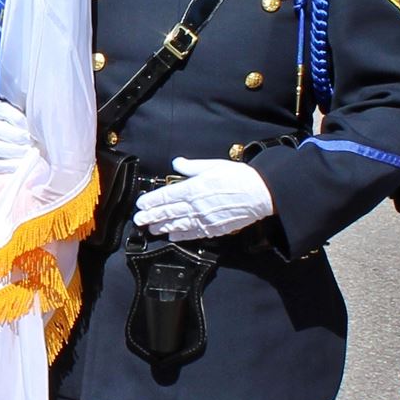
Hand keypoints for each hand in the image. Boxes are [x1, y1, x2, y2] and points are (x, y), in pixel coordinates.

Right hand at [0, 99, 36, 174]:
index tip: (32, 127)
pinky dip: (6, 165)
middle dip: (18, 137)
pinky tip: (19, 164)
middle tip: (31, 141)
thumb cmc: (11, 122)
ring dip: (14, 151)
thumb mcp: (15, 110)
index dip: (20, 120)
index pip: (3, 110)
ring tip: (27, 152)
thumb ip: (23, 109)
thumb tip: (37, 116)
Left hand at [131, 157, 273, 242]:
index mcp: (194, 188)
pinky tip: (172, 236)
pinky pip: (194, 234)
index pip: (167, 195)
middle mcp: (197, 205)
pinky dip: (181, 236)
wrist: (261, 193)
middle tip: (138, 220)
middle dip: (152, 216)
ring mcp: (205, 219)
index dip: (152, 200)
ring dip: (163, 227)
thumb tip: (177, 163)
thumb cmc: (238, 177)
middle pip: (169, 212)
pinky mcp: (214, 229)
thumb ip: (192, 167)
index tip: (141, 203)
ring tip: (151, 229)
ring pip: (178, 225)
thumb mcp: (213, 165)